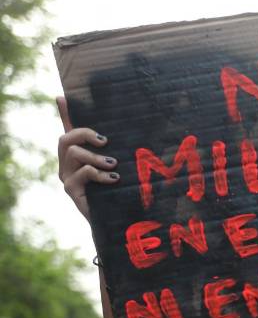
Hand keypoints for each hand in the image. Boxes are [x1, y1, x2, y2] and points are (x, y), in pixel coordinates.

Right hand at [56, 97, 118, 223]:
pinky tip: (113, 180)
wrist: (119, 220)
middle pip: (66, 137)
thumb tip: (136, 127)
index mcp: (79, 154)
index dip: (64, 113)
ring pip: (73, 153)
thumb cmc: (123, 190)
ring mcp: (67, 176)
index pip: (68, 129)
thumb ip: (122, 150)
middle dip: (85, 134)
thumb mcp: (122, 166)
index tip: (61, 96)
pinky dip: (99, 174)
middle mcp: (68, 163)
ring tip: (113, 165)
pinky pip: (82, 173)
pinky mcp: (71, 189)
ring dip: (96, 157)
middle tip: (105, 141)